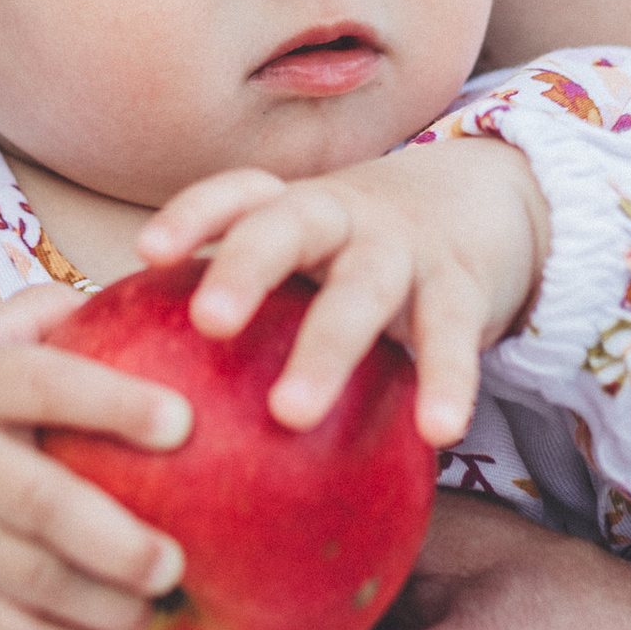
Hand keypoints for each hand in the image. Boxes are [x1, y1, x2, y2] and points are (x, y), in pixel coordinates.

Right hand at [0, 283, 190, 629]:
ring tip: (155, 606)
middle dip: (112, 541)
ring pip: (26, 581)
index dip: (111, 403)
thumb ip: (56, 312)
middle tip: (175, 561)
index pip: (43, 386)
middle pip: (37, 504)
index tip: (183, 421)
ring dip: (97, 605)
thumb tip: (161, 282)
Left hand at [136, 142, 548, 444]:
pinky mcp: (462, 286)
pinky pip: (452, 335)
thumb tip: (150, 401)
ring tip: (293, 413)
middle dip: (245, 268)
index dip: (192, 216)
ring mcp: (402, 248)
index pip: (237, 195)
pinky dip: (447, 381)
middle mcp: (341, 217)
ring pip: (362, 289)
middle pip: (286, 227)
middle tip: (209, 322)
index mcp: (292, 208)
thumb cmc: (355, 255)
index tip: (147, 254)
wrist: (483, 203)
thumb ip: (245, 309)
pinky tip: (438, 434)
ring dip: (327, 347)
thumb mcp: (306, 258)